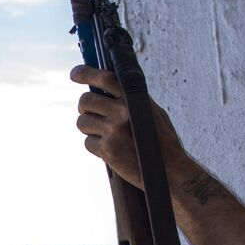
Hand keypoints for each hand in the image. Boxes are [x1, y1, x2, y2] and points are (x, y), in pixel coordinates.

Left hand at [71, 64, 187, 189]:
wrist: (169, 171)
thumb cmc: (162, 142)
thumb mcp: (151, 113)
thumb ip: (131, 101)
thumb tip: (105, 92)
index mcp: (135, 98)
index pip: (105, 78)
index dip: (85, 73)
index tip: (74, 74)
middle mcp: (123, 111)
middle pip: (86, 101)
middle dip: (85, 108)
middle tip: (90, 114)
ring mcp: (113, 130)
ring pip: (82, 122)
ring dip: (88, 128)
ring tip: (104, 135)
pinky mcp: (107, 150)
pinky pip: (87, 142)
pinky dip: (95, 147)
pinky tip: (110, 150)